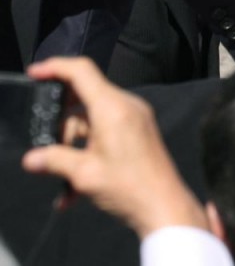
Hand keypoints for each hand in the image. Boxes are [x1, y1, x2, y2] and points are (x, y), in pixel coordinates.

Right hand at [21, 57, 206, 238]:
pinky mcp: (138, 132)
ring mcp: (134, 118)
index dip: (55, 67)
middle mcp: (126, 106)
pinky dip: (88, 153)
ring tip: (66, 181)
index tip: (34, 72)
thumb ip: (54, 161)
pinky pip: (104, 133)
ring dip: (73, 147)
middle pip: (83, 99)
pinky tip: (75, 190)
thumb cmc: (129, 187)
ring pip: (91, 121)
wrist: (164, 206)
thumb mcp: (83, 174)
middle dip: (62, 125)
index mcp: (113, 107)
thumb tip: (31, 159)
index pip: (82, 71)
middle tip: (51, 151)